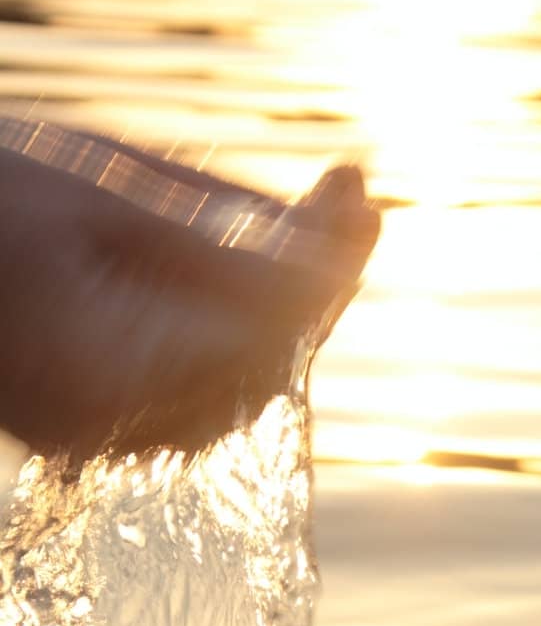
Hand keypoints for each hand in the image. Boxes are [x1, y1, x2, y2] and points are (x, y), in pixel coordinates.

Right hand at [0, 121, 378, 459]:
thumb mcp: (102, 187)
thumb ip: (227, 233)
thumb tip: (341, 250)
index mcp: (106, 367)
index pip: (267, 328)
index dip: (329, 263)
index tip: (359, 194)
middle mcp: (109, 426)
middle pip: (265, 366)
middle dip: (315, 285)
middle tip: (348, 204)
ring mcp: (101, 438)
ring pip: (244, 388)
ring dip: (286, 314)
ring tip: (313, 230)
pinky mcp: (96, 432)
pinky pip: (202, 396)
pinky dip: (240, 339)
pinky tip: (250, 280)